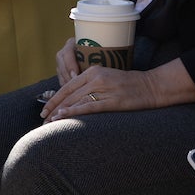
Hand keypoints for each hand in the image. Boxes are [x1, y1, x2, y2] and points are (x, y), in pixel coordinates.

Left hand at [41, 64, 163, 122]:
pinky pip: (89, 106)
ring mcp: (104, 89)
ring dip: (60, 112)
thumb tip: (72, 99)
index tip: (44, 110)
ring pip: (76, 101)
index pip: (67, 87)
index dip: (53, 99)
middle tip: (42, 120)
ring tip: (49, 122)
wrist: (152, 86)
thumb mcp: (105, 78)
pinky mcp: (113, 100)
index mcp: (92, 72)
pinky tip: (62, 117)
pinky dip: (74, 112)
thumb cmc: (128, 85)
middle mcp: (96, 78)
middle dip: (54, 108)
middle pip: (69, 95)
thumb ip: (89, 85)